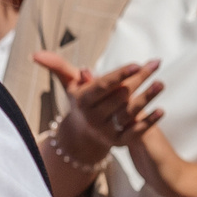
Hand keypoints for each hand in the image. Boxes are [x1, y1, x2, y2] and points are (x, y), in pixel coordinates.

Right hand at [32, 51, 162, 159]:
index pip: (103, 86)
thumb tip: (35, 54)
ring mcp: (106, 131)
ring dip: (147, 98)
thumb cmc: (81, 101)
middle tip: (156, 64)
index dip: (120, 75)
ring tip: (161, 83)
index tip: (138, 63)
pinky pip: (136, 132)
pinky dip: (149, 122)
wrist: (83, 133)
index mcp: (82, 102)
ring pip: (129, 112)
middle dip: (139, 79)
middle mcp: (93, 118)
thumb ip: (56, 66)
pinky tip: (161, 110)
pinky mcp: (119, 142)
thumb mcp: (69, 84)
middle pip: (120, 96)